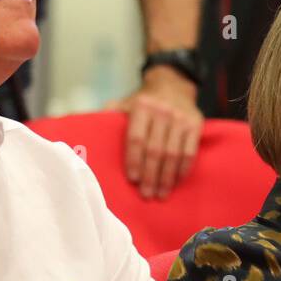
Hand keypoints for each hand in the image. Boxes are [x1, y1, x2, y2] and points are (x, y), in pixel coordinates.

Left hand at [112, 65, 202, 198]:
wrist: (173, 85)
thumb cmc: (144, 102)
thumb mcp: (125, 103)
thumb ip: (109, 115)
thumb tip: (85, 128)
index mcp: (141, 107)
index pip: (136, 138)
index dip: (134, 160)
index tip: (132, 180)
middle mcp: (162, 111)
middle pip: (155, 150)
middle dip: (150, 176)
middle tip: (146, 195)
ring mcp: (180, 119)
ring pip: (173, 154)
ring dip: (166, 178)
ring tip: (160, 194)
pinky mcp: (195, 125)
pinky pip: (189, 152)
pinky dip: (182, 170)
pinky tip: (175, 182)